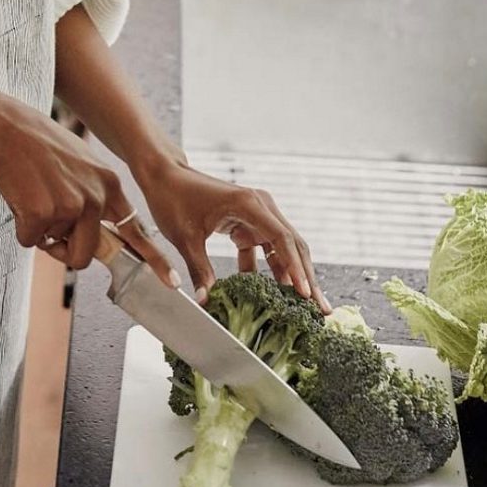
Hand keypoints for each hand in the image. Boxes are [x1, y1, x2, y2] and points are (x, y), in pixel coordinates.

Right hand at [0, 97, 179, 288]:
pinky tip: (20, 196)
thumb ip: (91, 196)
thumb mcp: (80, 163)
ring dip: (41, 232)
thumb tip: (89, 234)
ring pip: (55, 246)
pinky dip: (21, 226)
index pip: (135, 228)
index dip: (153, 258)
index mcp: (108, 184)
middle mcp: (95, 197)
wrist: (6, 127)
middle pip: (86, 254)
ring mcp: (70, 206)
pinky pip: (30, 240)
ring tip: (32, 196)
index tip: (171, 280)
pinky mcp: (42, 214)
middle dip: (66, 251)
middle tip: (50, 234)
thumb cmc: (37, 144)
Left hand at [136, 158, 329, 313]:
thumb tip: (206, 302)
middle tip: (321, 309)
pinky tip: (277, 296)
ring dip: (293, 276)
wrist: (165, 177)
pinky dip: (272, 270)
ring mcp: (257, 213)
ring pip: (283, 248)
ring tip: (307, 308)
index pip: (282, 238)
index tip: (305, 294)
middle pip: (292, 244)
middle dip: (307, 277)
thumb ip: (199, 269)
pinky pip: (267, 249)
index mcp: (248, 204)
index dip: (295, 268)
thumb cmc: (174, 199)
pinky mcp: (248, 222)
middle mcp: (260, 205)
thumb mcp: (185, 237)